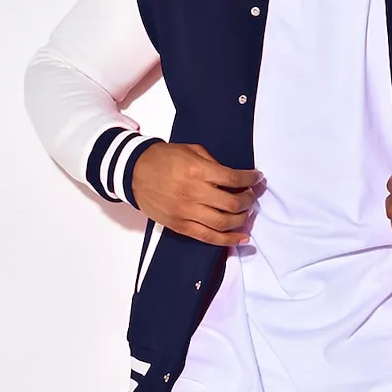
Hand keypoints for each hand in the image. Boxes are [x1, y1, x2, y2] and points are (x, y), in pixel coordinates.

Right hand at [131, 143, 263, 245]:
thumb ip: (214, 164)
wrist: (133, 171)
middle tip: (252, 195)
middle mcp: (193, 193)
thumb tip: (235, 178)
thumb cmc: (164, 158)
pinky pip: (208, 238)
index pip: (233, 180)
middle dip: (249, 200)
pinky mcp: (180, 226)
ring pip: (223, 223)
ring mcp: (186, 212)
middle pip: (232, 204)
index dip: (251, 179)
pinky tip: (242, 238)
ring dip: (242, 220)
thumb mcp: (191, 151)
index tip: (258, 178)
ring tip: (247, 213)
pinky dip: (228, 240)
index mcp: (197, 171)